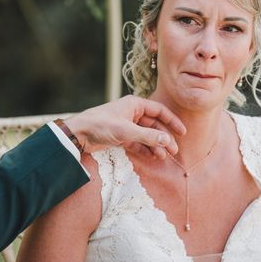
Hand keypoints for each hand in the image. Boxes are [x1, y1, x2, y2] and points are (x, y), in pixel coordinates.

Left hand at [63, 95, 185, 158]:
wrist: (78, 134)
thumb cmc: (100, 125)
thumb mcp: (126, 131)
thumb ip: (148, 136)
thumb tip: (168, 140)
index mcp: (135, 104)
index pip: (159, 111)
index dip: (172, 121)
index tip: (182, 132)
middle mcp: (132, 113)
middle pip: (154, 125)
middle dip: (164, 138)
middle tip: (174, 151)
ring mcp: (126, 125)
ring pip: (146, 135)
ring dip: (155, 145)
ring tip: (163, 157)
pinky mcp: (120, 136)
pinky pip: (137, 143)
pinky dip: (145, 149)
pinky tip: (152, 157)